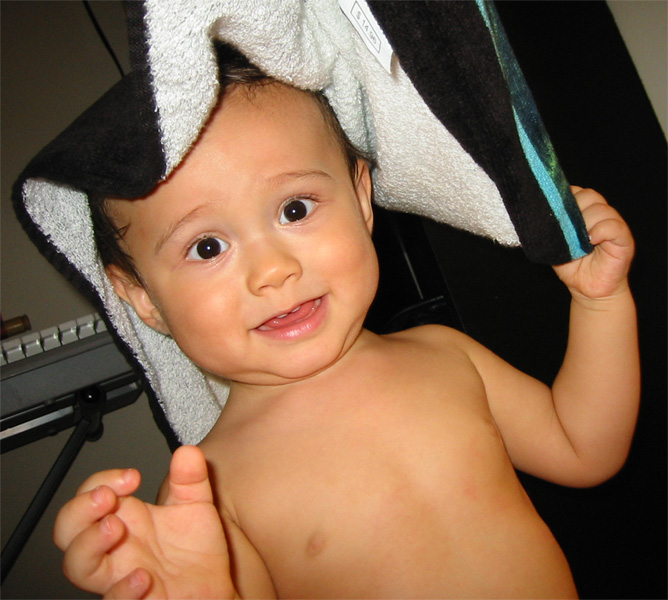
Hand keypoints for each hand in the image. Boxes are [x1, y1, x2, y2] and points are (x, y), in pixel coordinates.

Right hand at [53, 446, 236, 598]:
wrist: (213, 589)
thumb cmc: (195, 551)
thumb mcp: (196, 506)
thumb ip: (191, 479)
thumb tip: (186, 452)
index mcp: (125, 518)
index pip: (91, 493)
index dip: (102, 480)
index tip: (133, 476)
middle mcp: (114, 548)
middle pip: (68, 529)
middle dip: (79, 509)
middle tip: (106, 496)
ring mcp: (119, 577)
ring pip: (78, 566)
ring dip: (88, 544)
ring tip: (114, 526)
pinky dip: (121, 591)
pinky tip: (143, 576)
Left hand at [553, 187, 634, 301]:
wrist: (586, 289)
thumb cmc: (571, 266)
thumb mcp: (555, 244)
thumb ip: (550, 228)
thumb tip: (534, 215)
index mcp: (584, 212)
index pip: (576, 192)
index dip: (564, 199)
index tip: (554, 213)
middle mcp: (600, 214)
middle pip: (589, 195)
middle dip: (574, 210)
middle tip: (566, 230)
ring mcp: (614, 225)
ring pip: (601, 209)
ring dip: (586, 223)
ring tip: (579, 241)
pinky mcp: (624, 239)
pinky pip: (613, 226)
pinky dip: (600, 231)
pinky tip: (590, 241)